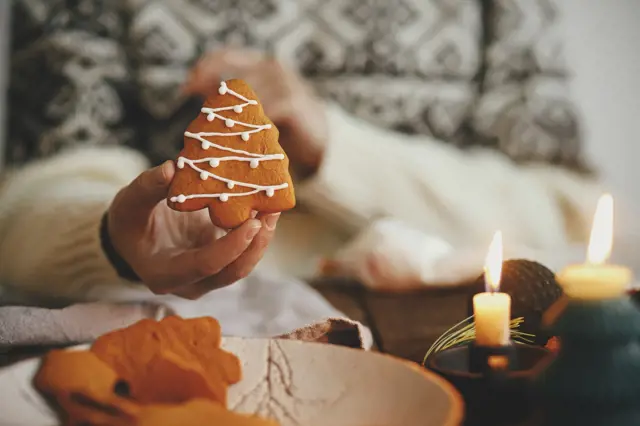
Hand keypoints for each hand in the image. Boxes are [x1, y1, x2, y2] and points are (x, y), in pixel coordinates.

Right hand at [107, 161, 279, 299]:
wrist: (134, 235)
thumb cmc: (130, 220)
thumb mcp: (129, 202)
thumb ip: (147, 187)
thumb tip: (171, 168)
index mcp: (165, 275)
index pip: (206, 266)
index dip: (231, 247)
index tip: (251, 222)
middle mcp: (190, 284)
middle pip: (232, 271)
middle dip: (256, 243)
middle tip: (270, 211)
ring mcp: (208, 277)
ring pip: (243, 264)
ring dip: (261, 238)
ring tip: (273, 207)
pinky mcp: (220, 263)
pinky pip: (243, 252)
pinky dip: (256, 233)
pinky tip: (265, 208)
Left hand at [183, 49, 327, 178]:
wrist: (320, 140)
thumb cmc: (285, 124)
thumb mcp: (257, 106)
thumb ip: (233, 98)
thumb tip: (195, 96)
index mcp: (260, 64)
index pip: (223, 56)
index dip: (202, 70)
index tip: (186, 90)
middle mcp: (272, 67)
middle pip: (232, 78)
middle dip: (212, 100)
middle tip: (197, 121)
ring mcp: (285, 82)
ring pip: (246, 96)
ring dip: (230, 117)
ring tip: (217, 136)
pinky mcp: (294, 101)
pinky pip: (265, 111)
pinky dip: (251, 125)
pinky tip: (243, 139)